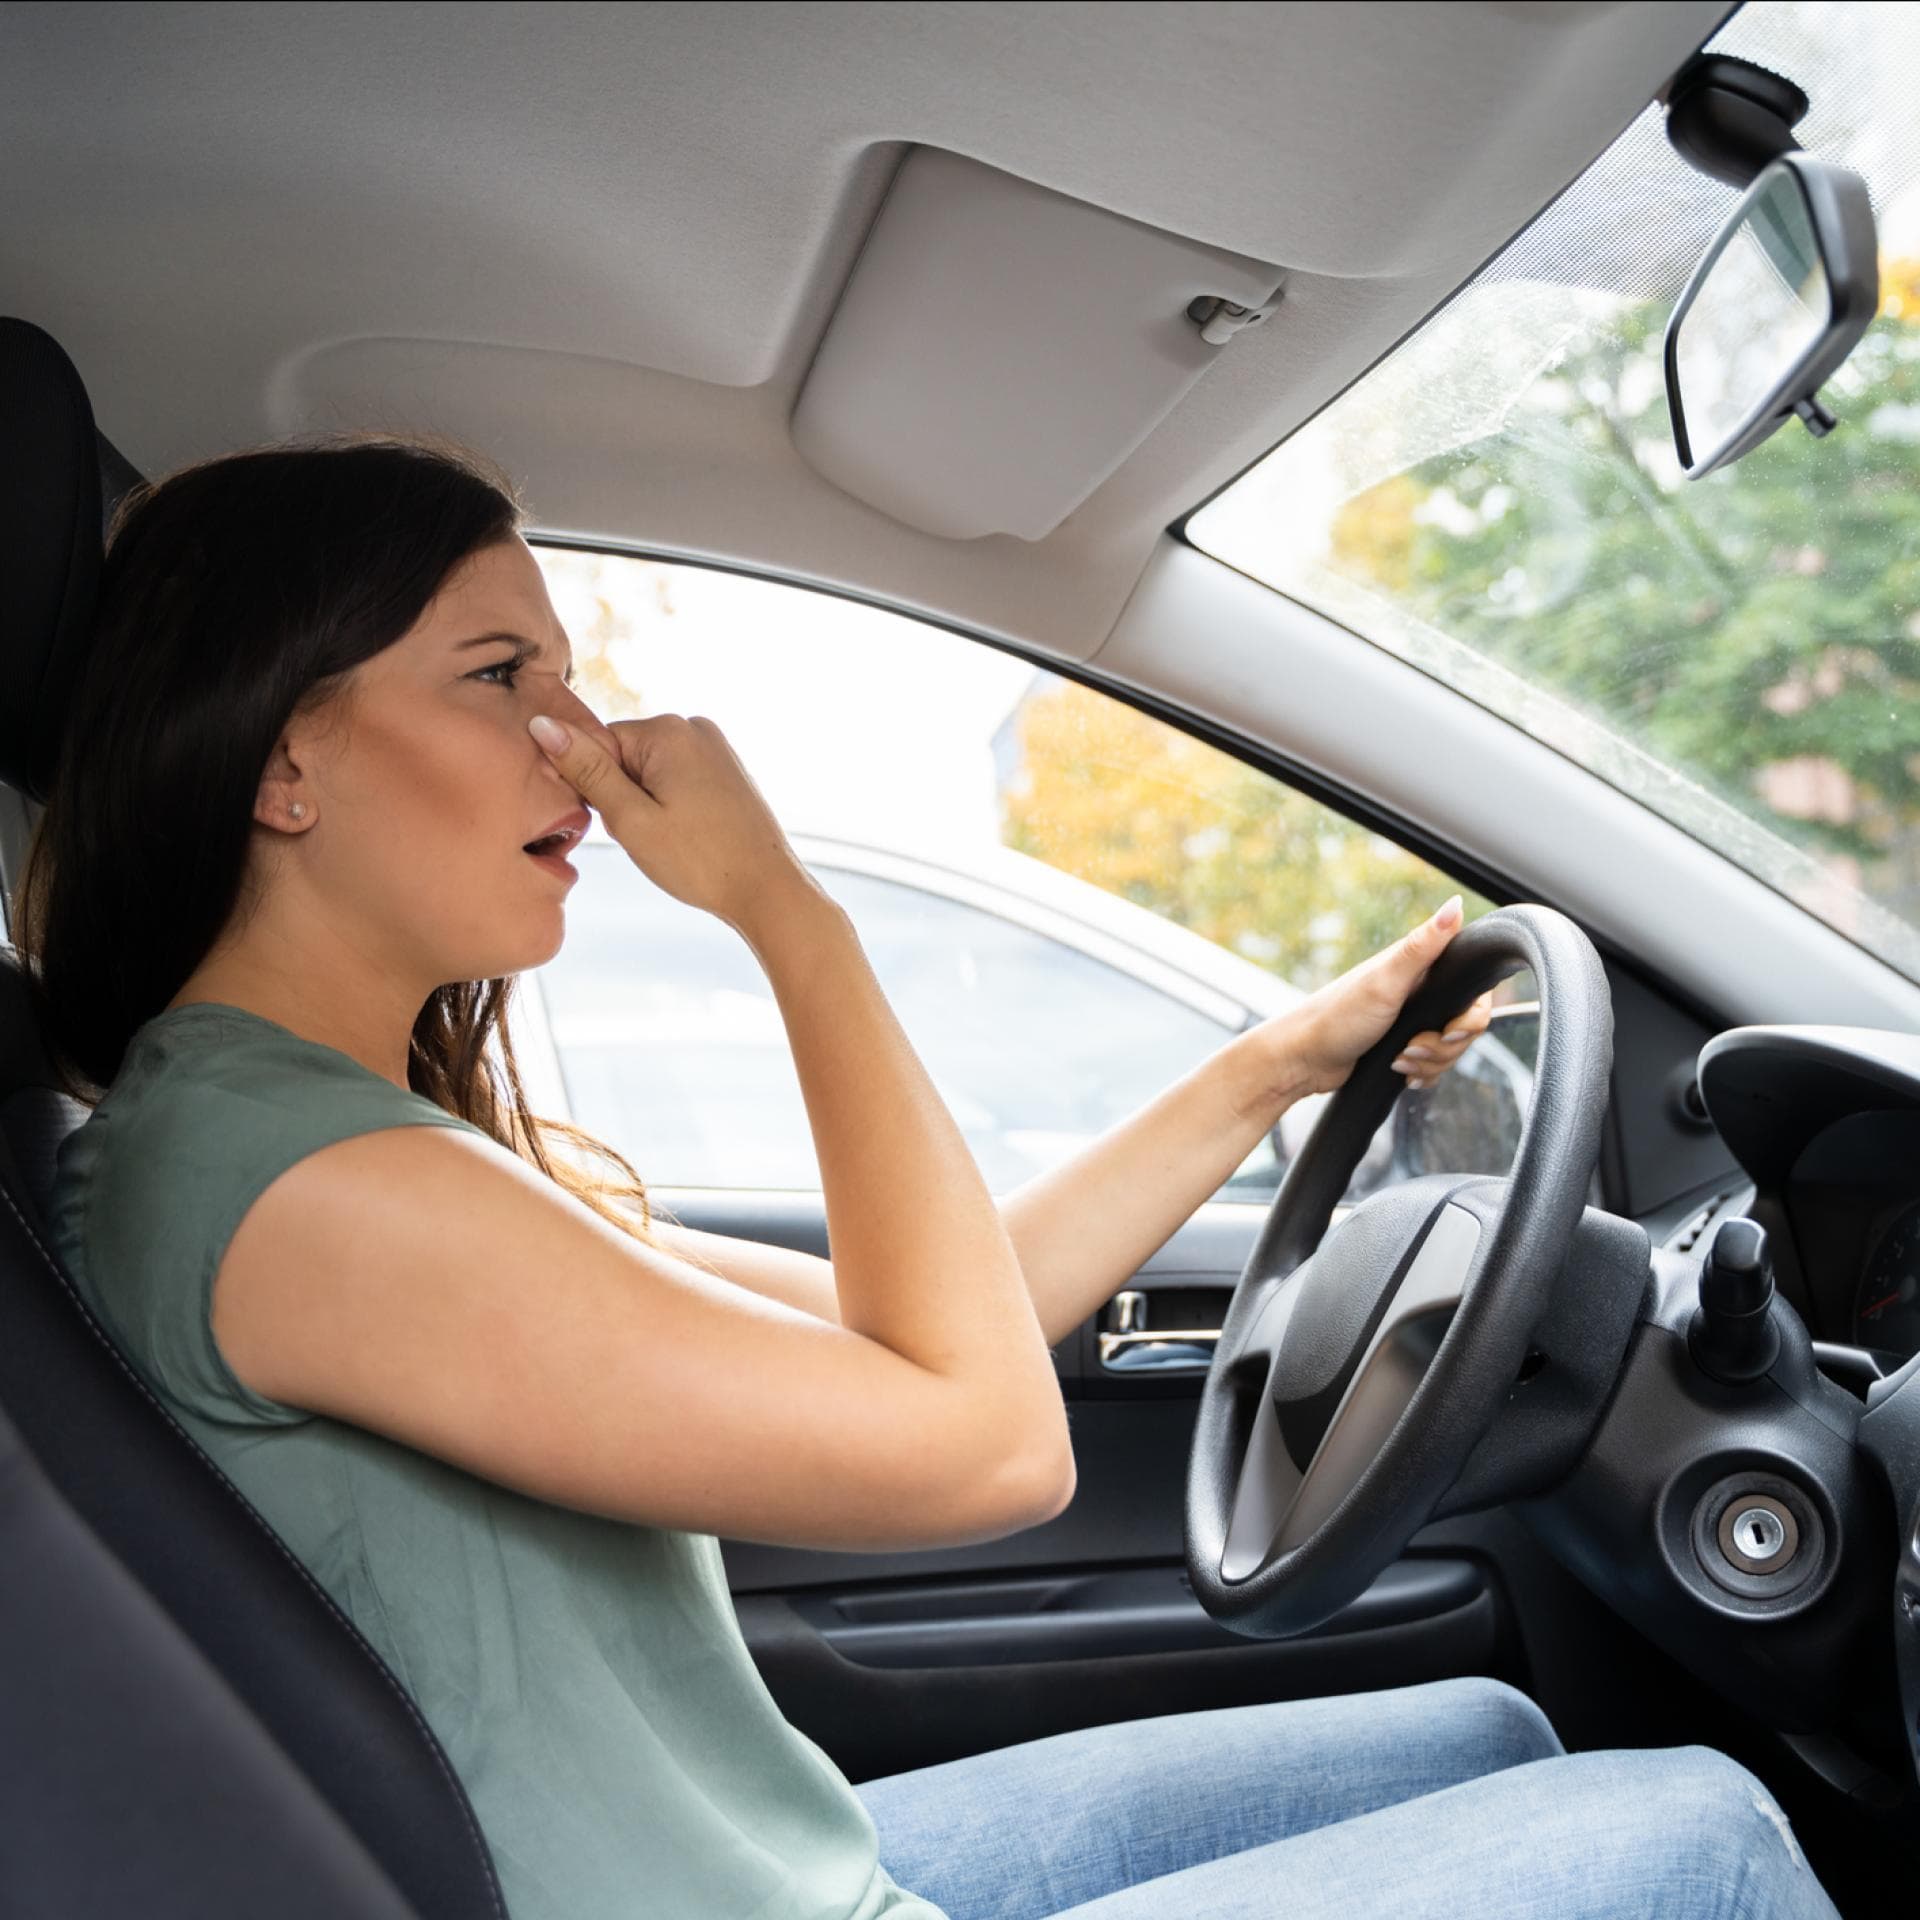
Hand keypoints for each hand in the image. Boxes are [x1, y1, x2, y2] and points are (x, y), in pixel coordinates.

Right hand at [527, 709, 817, 935]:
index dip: (598, 790)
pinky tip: (690, 835)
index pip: (598, 746)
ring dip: (647, 806)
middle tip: (653, 836)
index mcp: (668, 730)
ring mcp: (715, 747)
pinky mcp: (726, 769)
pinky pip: (677, 781)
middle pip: (625, 758)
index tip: (625, 822)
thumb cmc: (700, 860)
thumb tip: (541, 724)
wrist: (767, 889)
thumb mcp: (630, 819)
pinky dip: (672, 808)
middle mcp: (694, 726)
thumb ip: (586, 770)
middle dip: (625, 798)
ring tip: (675, 839)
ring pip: (650, 773)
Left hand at [1275, 897, 1492, 1099]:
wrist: (1301, 1059)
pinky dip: (1422, 1073)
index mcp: (1419, 970)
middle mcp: (1419, 992)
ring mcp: (1412, 1021)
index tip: (1450, 1031)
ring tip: (1398, 1061)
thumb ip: (1422, 946)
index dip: (1471, 1018)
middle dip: (1444, 1048)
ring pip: (1451, 1050)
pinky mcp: (1403, 1045)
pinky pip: (1433, 1065)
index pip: (1475, 993)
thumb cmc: (1336, 1017)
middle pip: (1467, 1027)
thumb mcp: (1384, 981)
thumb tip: (1455, 904)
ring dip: (1429, 1063)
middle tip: (1410, 1048)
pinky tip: (1400, 1073)